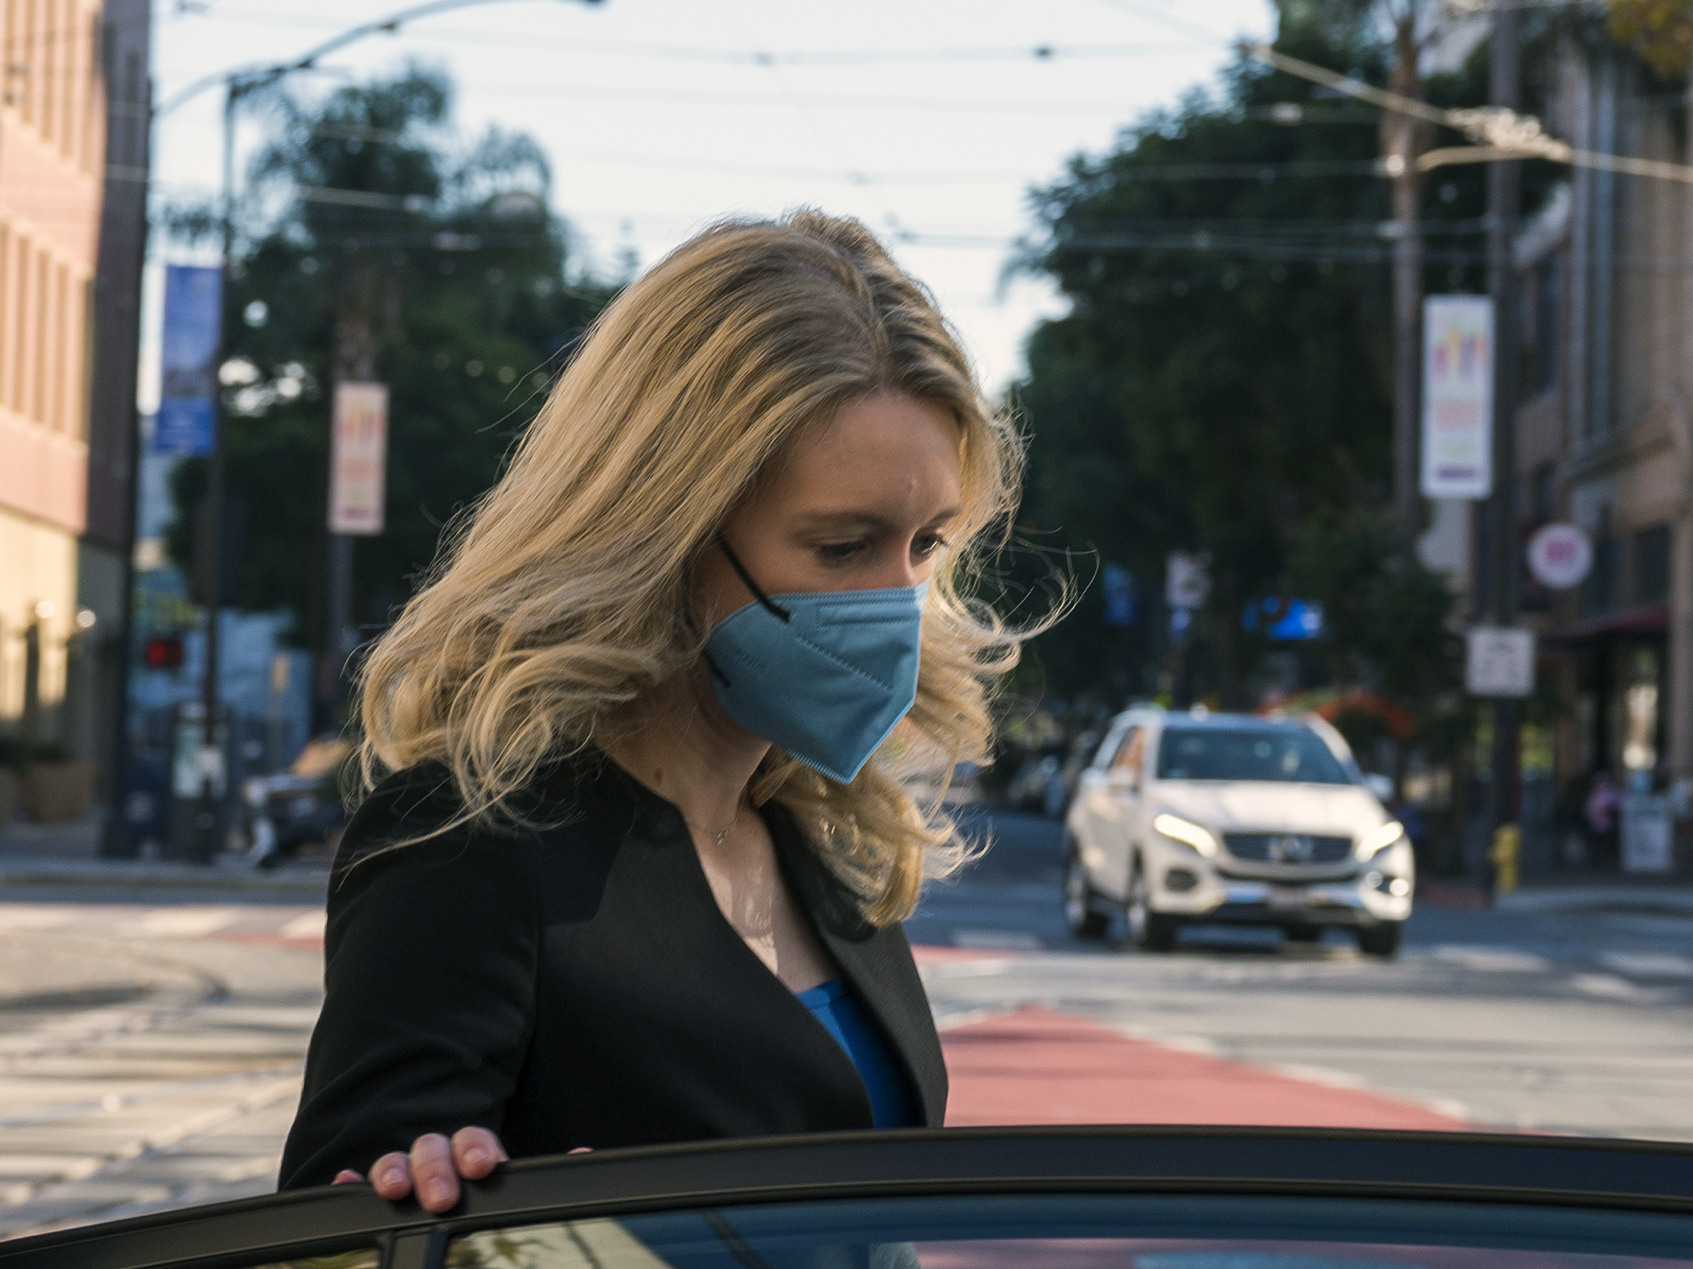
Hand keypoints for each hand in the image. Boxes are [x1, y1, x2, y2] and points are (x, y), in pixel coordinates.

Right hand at [332, 1127, 506, 1211]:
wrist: (460, 1251)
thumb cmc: (480, 1228)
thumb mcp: (493, 1217)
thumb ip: (495, 1208)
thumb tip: (520, 1227)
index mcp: (472, 1162)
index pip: (474, 1140)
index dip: (475, 1148)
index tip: (479, 1167)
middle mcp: (439, 1163)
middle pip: (433, 1149)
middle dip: (435, 1170)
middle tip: (441, 1200)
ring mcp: (407, 1176)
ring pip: (398, 1161)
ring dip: (395, 1171)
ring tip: (394, 1190)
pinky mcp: (377, 1195)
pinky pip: (361, 1184)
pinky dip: (354, 1182)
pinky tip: (346, 1181)